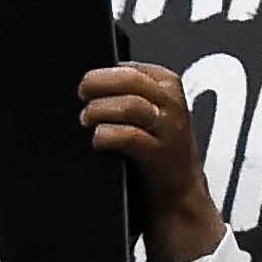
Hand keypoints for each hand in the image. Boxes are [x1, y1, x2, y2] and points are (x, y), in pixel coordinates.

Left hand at [83, 60, 227, 261]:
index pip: (131, 66)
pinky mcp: (159, 154)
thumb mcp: (152, 112)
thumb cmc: (159, 152)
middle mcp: (171, 103)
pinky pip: (129, 136)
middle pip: (129, 79)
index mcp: (167, 85)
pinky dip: (107, 135)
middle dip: (99, 84)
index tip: (89, 83)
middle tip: (82, 94)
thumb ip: (129, 92)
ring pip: (129, 105)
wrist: (178, 196)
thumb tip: (93, 82)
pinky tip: (98, 139)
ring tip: (87, 119)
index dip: (103, 71)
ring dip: (100, 110)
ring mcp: (168, 128)